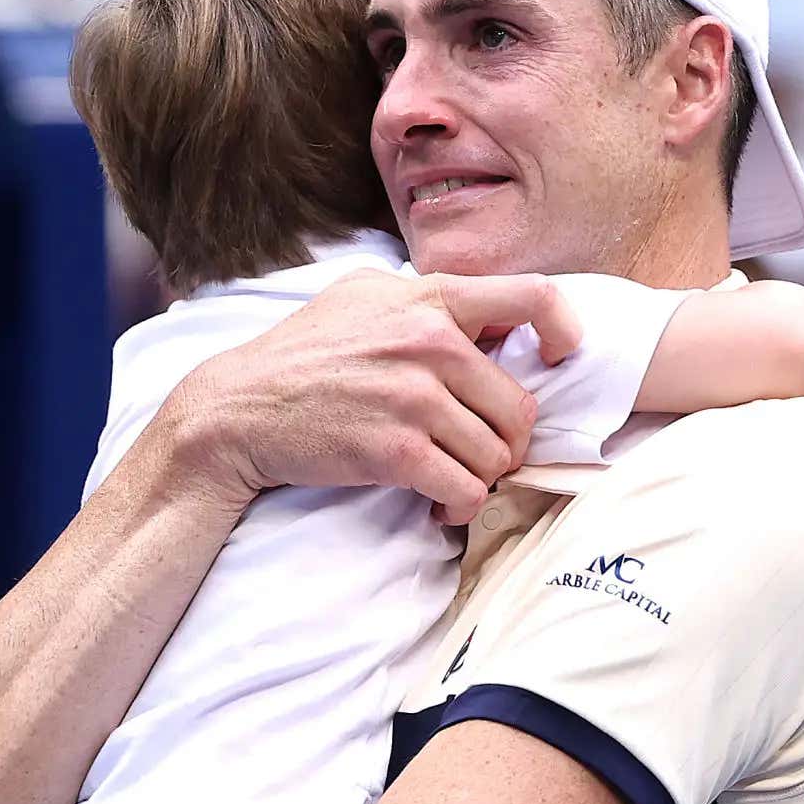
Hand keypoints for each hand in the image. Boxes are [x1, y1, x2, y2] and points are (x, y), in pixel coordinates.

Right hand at [158, 269, 581, 525]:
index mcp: (429, 298)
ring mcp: (414, 396)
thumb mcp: (365, 299)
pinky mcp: (397, 450)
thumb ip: (428, 300)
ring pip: (498, 455)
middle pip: (521, 406)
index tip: (557, 359)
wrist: (239, 409)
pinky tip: (437, 504)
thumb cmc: (303, 357)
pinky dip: (460, 507)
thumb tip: (494, 317)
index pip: (534, 296)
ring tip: (451, 480)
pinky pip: (468, 490)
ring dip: (481, 479)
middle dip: (506, 441)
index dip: (564, 331)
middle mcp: (429, 340)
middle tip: (477, 453)